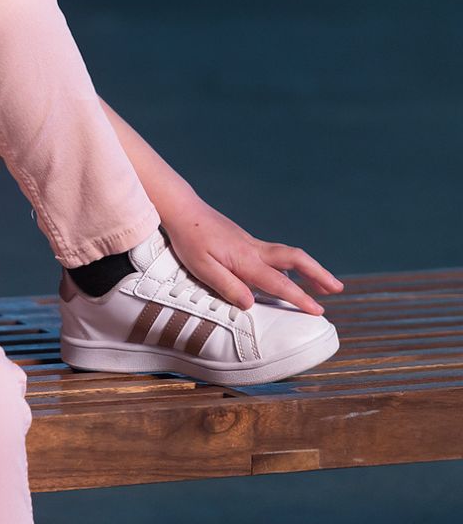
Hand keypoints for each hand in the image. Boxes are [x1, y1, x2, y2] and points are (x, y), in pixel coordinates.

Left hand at [162, 195, 342, 316]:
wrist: (185, 211)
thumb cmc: (190, 241)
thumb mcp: (202, 269)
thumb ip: (227, 286)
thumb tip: (251, 304)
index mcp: (246, 260)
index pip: (280, 282)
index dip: (301, 298)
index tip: (318, 311)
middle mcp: (256, 250)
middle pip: (297, 260)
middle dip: (320, 275)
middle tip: (337, 289)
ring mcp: (254, 245)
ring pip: (291, 256)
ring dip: (310, 270)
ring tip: (324, 286)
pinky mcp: (249, 243)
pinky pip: (278, 256)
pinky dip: (294, 266)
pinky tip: (293, 276)